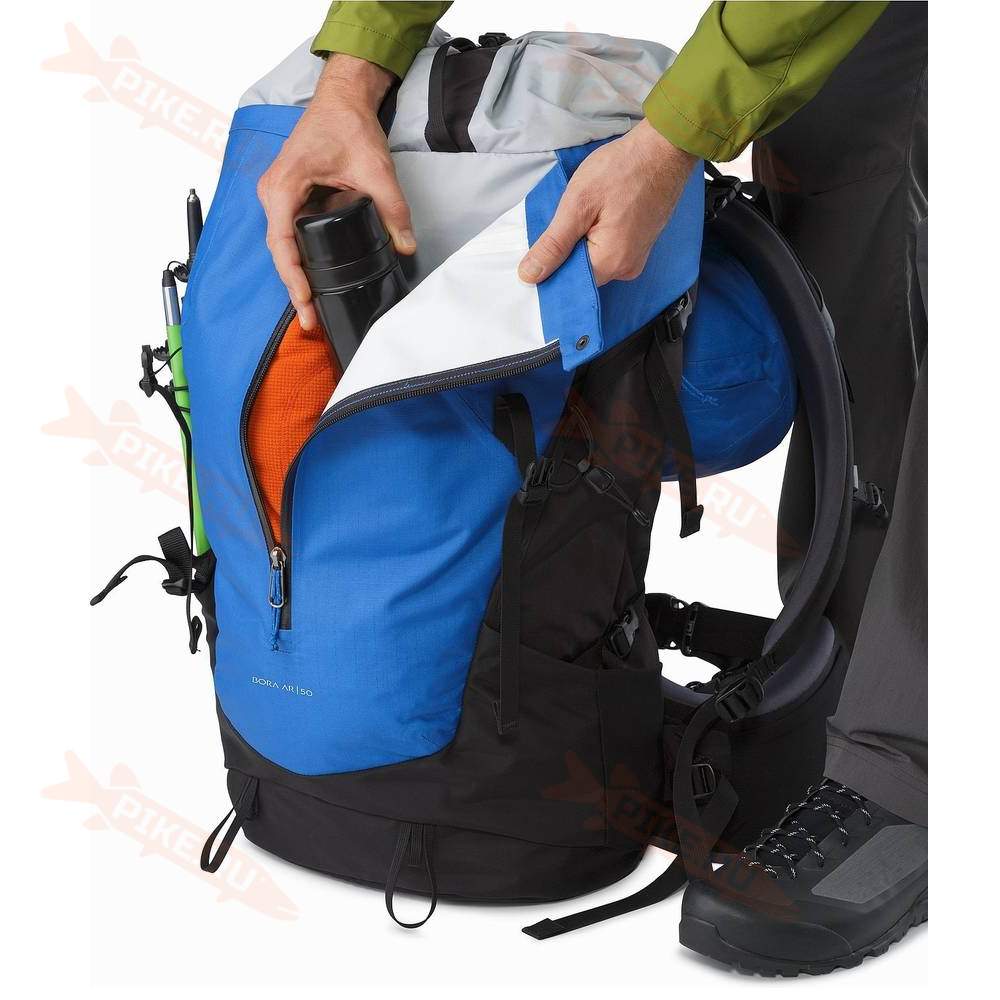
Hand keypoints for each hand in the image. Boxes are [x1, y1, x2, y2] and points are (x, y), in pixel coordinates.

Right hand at [257, 54, 414, 329]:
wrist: (342, 99)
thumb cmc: (348, 124)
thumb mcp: (376, 168)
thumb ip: (393, 208)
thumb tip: (406, 246)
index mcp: (284, 186)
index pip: (282, 244)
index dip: (293, 279)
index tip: (305, 305)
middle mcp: (273, 193)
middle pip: (280, 251)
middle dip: (295, 287)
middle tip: (311, 320)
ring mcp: (279, 196)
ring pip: (284, 245)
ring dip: (298, 275)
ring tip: (312, 308)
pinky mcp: (290, 197)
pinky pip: (291, 233)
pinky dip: (303, 258)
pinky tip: (316, 280)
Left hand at [517, 120, 697, 286]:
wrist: (664, 149)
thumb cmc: (623, 169)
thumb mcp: (577, 204)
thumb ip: (553, 245)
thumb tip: (530, 276)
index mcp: (611, 263)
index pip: (568, 283)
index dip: (550, 268)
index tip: (542, 245)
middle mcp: (626, 269)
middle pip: (582, 273)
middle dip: (567, 252)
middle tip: (568, 217)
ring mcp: (636, 258)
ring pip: (594, 261)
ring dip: (582, 241)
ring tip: (587, 211)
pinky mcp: (639, 245)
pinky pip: (609, 250)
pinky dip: (596, 237)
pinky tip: (598, 214)